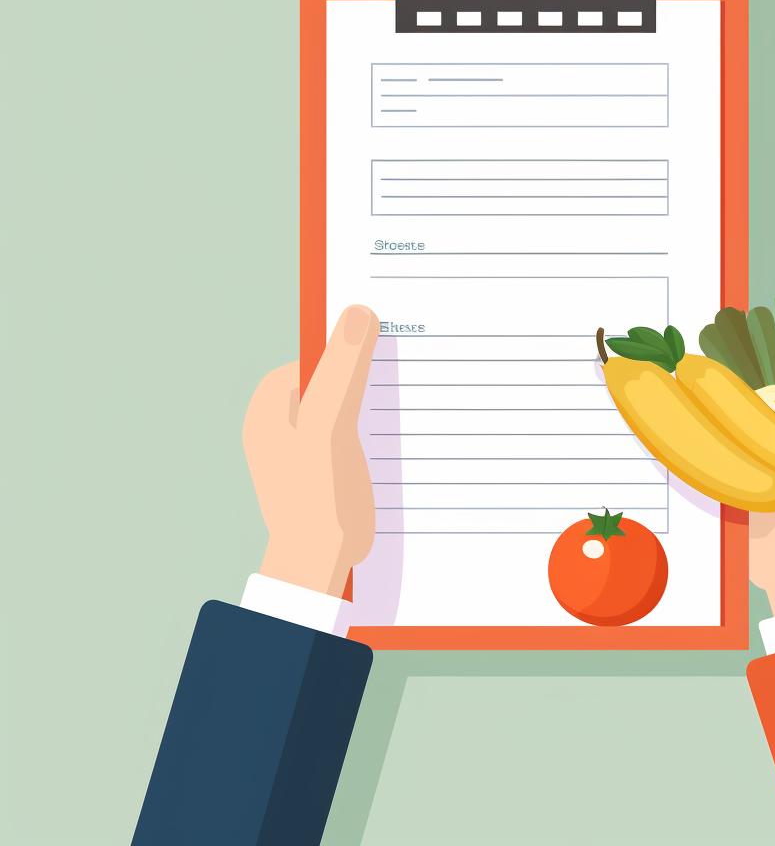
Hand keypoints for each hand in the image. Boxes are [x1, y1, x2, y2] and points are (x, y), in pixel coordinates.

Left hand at [242, 304, 377, 596]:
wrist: (319, 563)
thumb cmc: (316, 499)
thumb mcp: (328, 425)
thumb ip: (341, 370)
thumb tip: (357, 314)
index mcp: (269, 407)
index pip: (312, 354)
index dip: (347, 344)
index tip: (385, 337)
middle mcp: (280, 423)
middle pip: (329, 377)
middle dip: (363, 373)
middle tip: (399, 370)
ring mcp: (302, 445)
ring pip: (343, 403)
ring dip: (371, 400)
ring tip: (401, 401)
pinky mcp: (324, 465)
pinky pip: (350, 429)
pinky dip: (371, 426)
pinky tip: (394, 433)